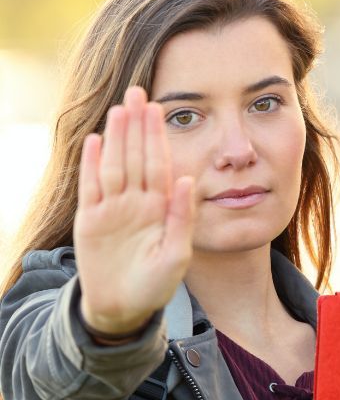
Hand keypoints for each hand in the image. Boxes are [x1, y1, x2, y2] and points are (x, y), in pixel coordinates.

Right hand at [74, 86, 195, 339]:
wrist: (125, 308)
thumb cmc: (156, 283)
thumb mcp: (177, 254)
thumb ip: (181, 218)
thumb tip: (188, 180)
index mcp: (161, 205)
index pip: (161, 162)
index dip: (159, 136)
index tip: (161, 107)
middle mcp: (137, 201)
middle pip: (136, 155)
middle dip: (137, 125)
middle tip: (138, 91)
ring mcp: (112, 209)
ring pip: (114, 164)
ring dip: (116, 137)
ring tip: (119, 109)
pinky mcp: (91, 221)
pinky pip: (91, 187)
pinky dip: (92, 164)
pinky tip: (95, 141)